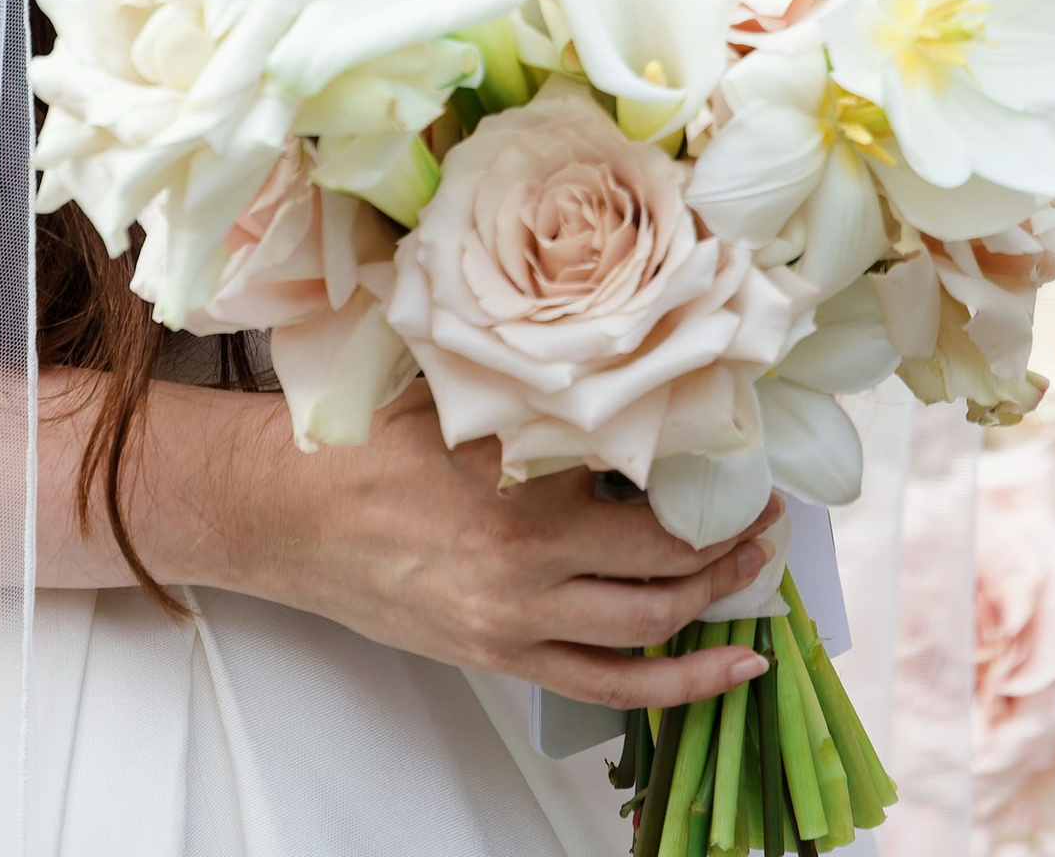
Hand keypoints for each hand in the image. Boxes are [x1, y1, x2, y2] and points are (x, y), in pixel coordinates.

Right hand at [215, 389, 778, 707]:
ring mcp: (515, 621)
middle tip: (767, 516)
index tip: (738, 454)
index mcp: (519, 488)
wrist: (287, 513)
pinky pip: (611, 688)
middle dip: (729, 545)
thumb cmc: (366, 445)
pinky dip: (681, 685)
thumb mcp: (456, 397)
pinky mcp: (500, 658)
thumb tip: (614, 367)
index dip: (702, 474)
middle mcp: (526, 563)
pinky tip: (734, 669)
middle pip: (662, 566)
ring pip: (648, 629)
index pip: (642, 487)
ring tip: (757, 575)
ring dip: (716, 605)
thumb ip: (533, 394)